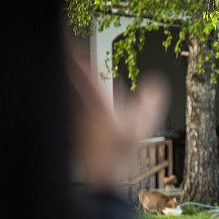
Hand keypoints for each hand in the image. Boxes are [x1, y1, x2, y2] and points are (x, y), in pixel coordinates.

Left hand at [68, 52, 168, 190]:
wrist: (102, 174)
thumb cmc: (121, 152)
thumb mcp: (142, 127)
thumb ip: (149, 102)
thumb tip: (156, 81)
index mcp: (98, 106)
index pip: (86, 77)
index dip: (78, 59)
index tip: (72, 44)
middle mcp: (82, 110)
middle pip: (71, 80)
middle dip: (67, 63)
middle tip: (62, 46)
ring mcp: (75, 118)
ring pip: (67, 92)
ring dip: (64, 77)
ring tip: (62, 64)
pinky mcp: (73, 126)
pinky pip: (67, 104)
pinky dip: (65, 94)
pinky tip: (65, 93)